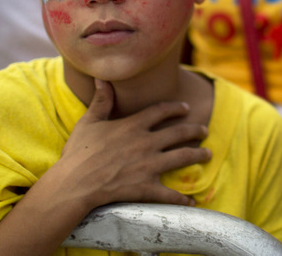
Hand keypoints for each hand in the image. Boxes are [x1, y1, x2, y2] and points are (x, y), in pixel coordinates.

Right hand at [55, 79, 210, 208]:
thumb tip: (102, 79)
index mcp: (133, 126)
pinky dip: (182, 199)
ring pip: (182, 157)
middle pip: (179, 133)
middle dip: (195, 130)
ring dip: (198, 155)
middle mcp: (146, 143)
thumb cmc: (78, 153)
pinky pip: (169, 194)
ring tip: (208, 154)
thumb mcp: (88, 122)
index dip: (175, 108)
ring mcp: (149, 165)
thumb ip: (101, 101)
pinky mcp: (146, 187)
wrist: (73, 184)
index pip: (161, 111)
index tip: (186, 108)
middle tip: (205, 130)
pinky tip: (191, 202)